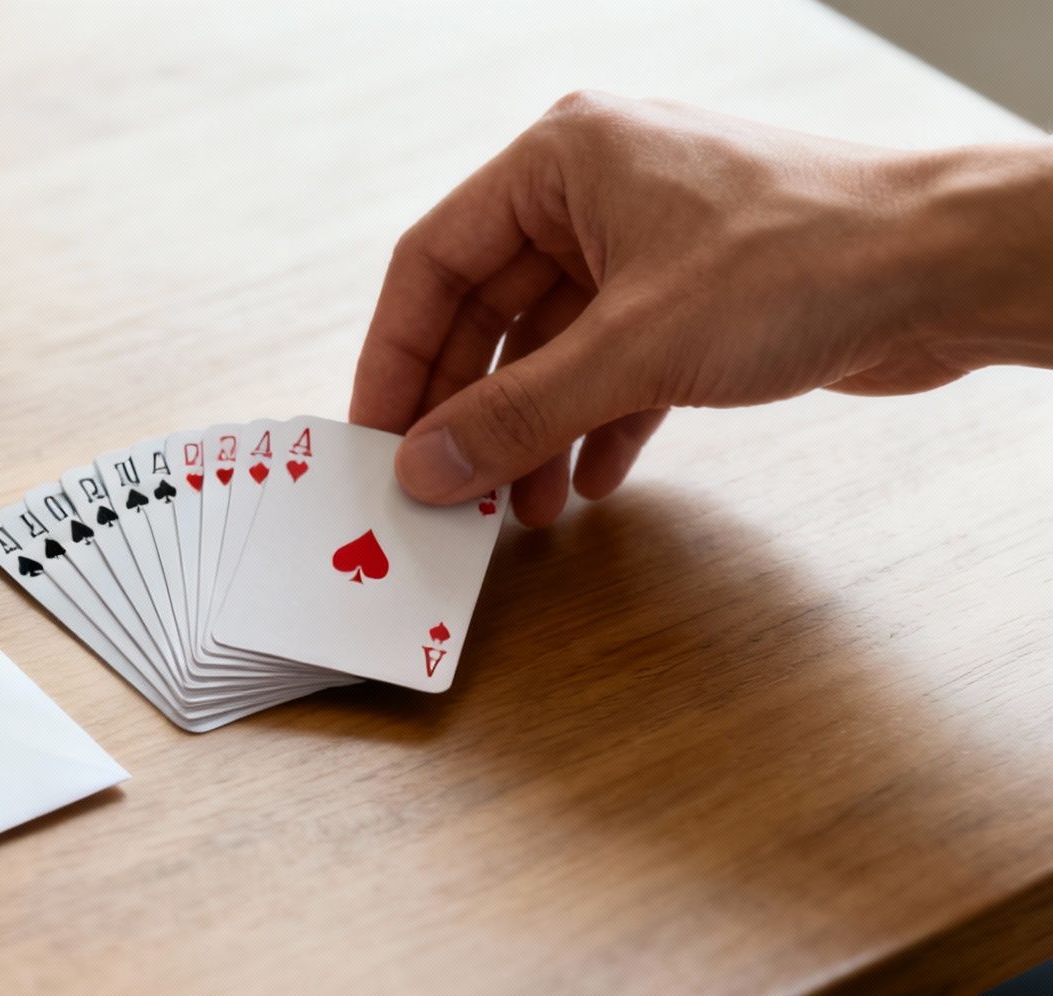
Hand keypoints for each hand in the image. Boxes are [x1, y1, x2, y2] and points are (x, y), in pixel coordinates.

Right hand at [351, 92, 1052, 526]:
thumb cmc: (806, 259)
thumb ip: (517, 415)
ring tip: (517, 508)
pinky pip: (608, 368)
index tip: (375, 437)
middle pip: (486, 312)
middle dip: (468, 408)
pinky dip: (594, 426)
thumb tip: (426, 468)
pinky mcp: (691, 297)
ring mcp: (644, 245)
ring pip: (549, 348)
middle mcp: (594, 192)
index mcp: (561, 159)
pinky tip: (588, 481)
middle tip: (439, 486)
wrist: (949, 268)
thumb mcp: (635, 349)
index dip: (396, 356)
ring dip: (530, 431)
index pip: (434, 261)